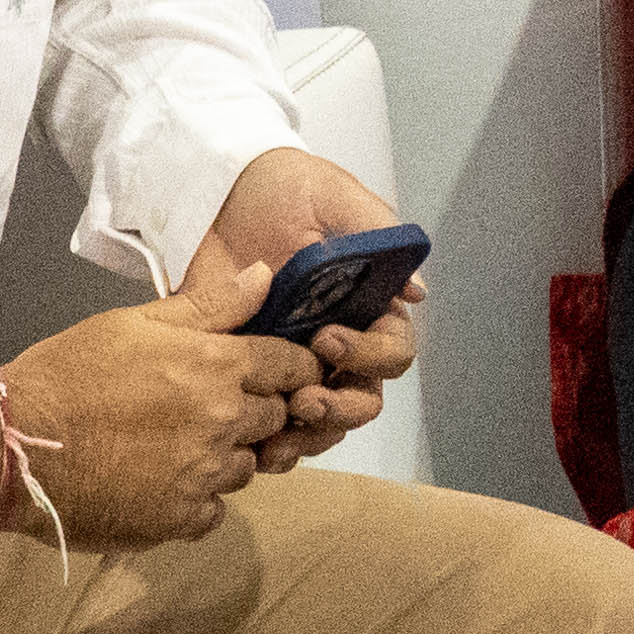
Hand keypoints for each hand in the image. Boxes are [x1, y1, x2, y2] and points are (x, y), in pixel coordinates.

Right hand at [0, 294, 314, 546]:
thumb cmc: (68, 373)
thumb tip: (265, 275)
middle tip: (214, 408)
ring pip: (247, 466)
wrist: (13, 445)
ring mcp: (203, 475)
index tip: (279, 373)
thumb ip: (208, 305)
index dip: (293, 368)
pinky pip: (215, 511)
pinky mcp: (179, 519)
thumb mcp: (133, 323)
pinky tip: (163, 482)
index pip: (292, 366)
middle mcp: (222, 421)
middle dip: (258, 411)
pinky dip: (199, 499)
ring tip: (178, 445)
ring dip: (227, 456)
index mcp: (216, 366)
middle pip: (276, 418)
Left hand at [180, 141, 418, 468]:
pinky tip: (253, 445)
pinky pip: (273, 425)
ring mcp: (294, 361)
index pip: (393, 348)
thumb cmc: (284, 188)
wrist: (216, 192)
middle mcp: (339, 341)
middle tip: (304, 401)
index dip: (370, 354)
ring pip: (323, 422)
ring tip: (276, 435)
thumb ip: (379, 233)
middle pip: (364, 398)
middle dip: (341, 410)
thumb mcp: (334, 196)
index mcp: (366, 305)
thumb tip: (416, 292)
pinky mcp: (251, 372)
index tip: (328, 339)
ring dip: (309, 437)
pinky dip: (271, 443)